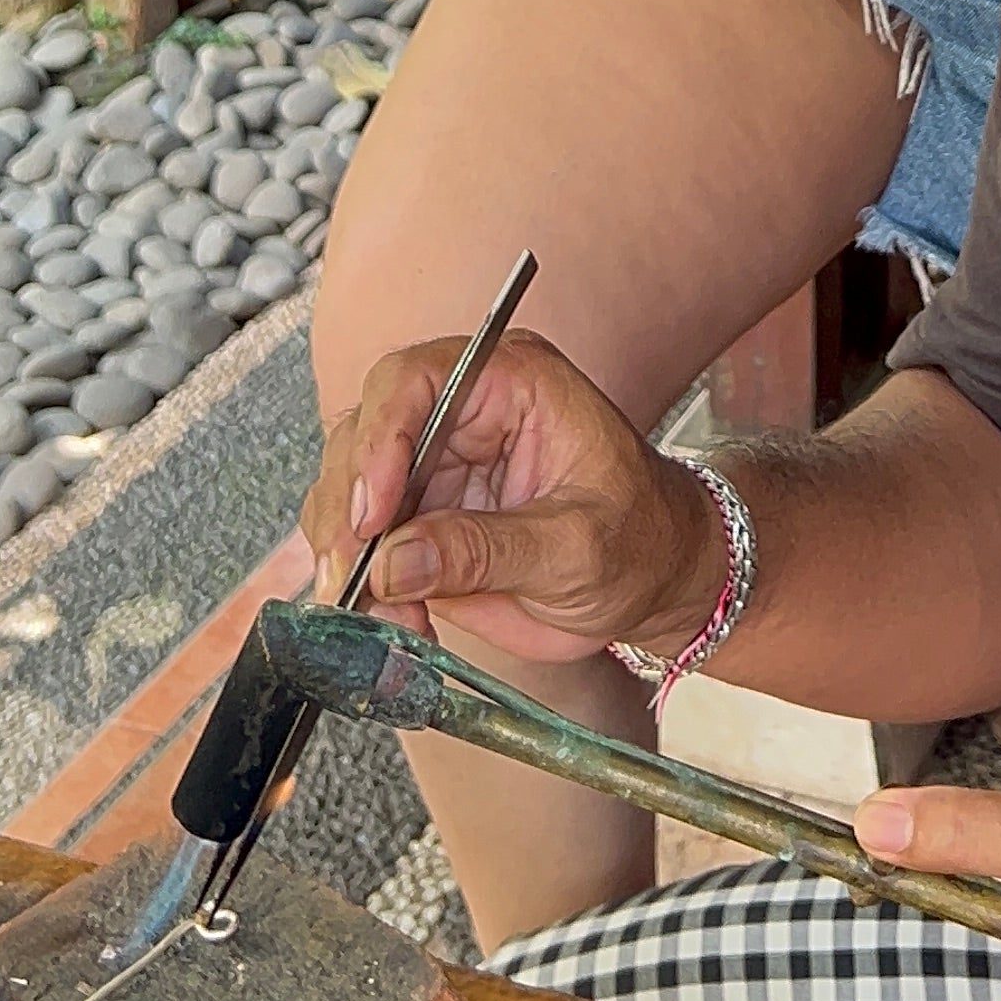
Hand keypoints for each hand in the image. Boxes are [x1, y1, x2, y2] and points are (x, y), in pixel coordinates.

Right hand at [301, 327, 726, 670]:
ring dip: (347, 555)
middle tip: (354, 579)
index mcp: (510, 381)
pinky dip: (359, 584)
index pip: (415, 380)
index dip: (380, 438)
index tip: (373, 512)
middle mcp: (460, 413)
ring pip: (347, 490)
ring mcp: (432, 467)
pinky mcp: (417, 520)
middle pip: (363, 435)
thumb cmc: (639, 542)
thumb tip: (394, 560)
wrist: (652, 582)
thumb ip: (487, 550)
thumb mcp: (577, 548)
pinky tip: (393, 619)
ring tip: (383, 613)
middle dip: (350, 511)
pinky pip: (361, 542)